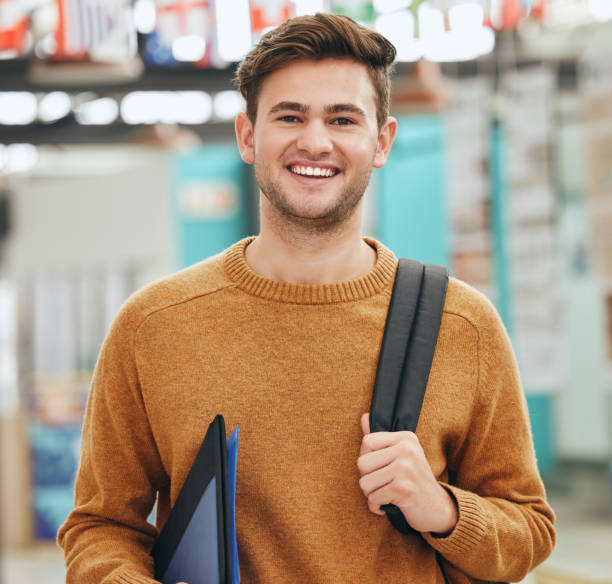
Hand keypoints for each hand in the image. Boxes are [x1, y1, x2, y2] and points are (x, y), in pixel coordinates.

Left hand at [357, 413, 457, 534]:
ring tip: (386, 494)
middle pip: (362, 463)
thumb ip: (381, 439)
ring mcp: (406, 468)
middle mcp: (407, 450)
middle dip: (367, 479)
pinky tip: (388, 505)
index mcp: (406, 438)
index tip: (379, 469)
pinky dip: (376, 506)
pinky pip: (373, 498)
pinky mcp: (403, 489)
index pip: (367, 441)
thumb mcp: (401, 455)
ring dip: (371, 494)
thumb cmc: (414, 481)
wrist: (438, 509)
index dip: (366, 458)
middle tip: (383, 484)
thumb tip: (365, 416)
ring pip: (364, 482)